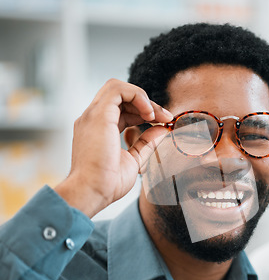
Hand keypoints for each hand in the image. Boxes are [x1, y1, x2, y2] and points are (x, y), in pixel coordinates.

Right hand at [55, 79, 172, 217]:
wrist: (91, 192)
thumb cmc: (108, 183)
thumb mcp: (134, 159)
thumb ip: (146, 143)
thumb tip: (162, 130)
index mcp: (98, 129)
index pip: (122, 110)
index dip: (144, 112)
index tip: (163, 124)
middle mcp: (93, 119)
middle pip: (121, 96)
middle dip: (147, 103)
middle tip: (165, 118)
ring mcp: (93, 115)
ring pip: (117, 88)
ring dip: (142, 98)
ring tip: (155, 116)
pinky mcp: (98, 114)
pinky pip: (118, 89)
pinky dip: (137, 96)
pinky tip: (149, 114)